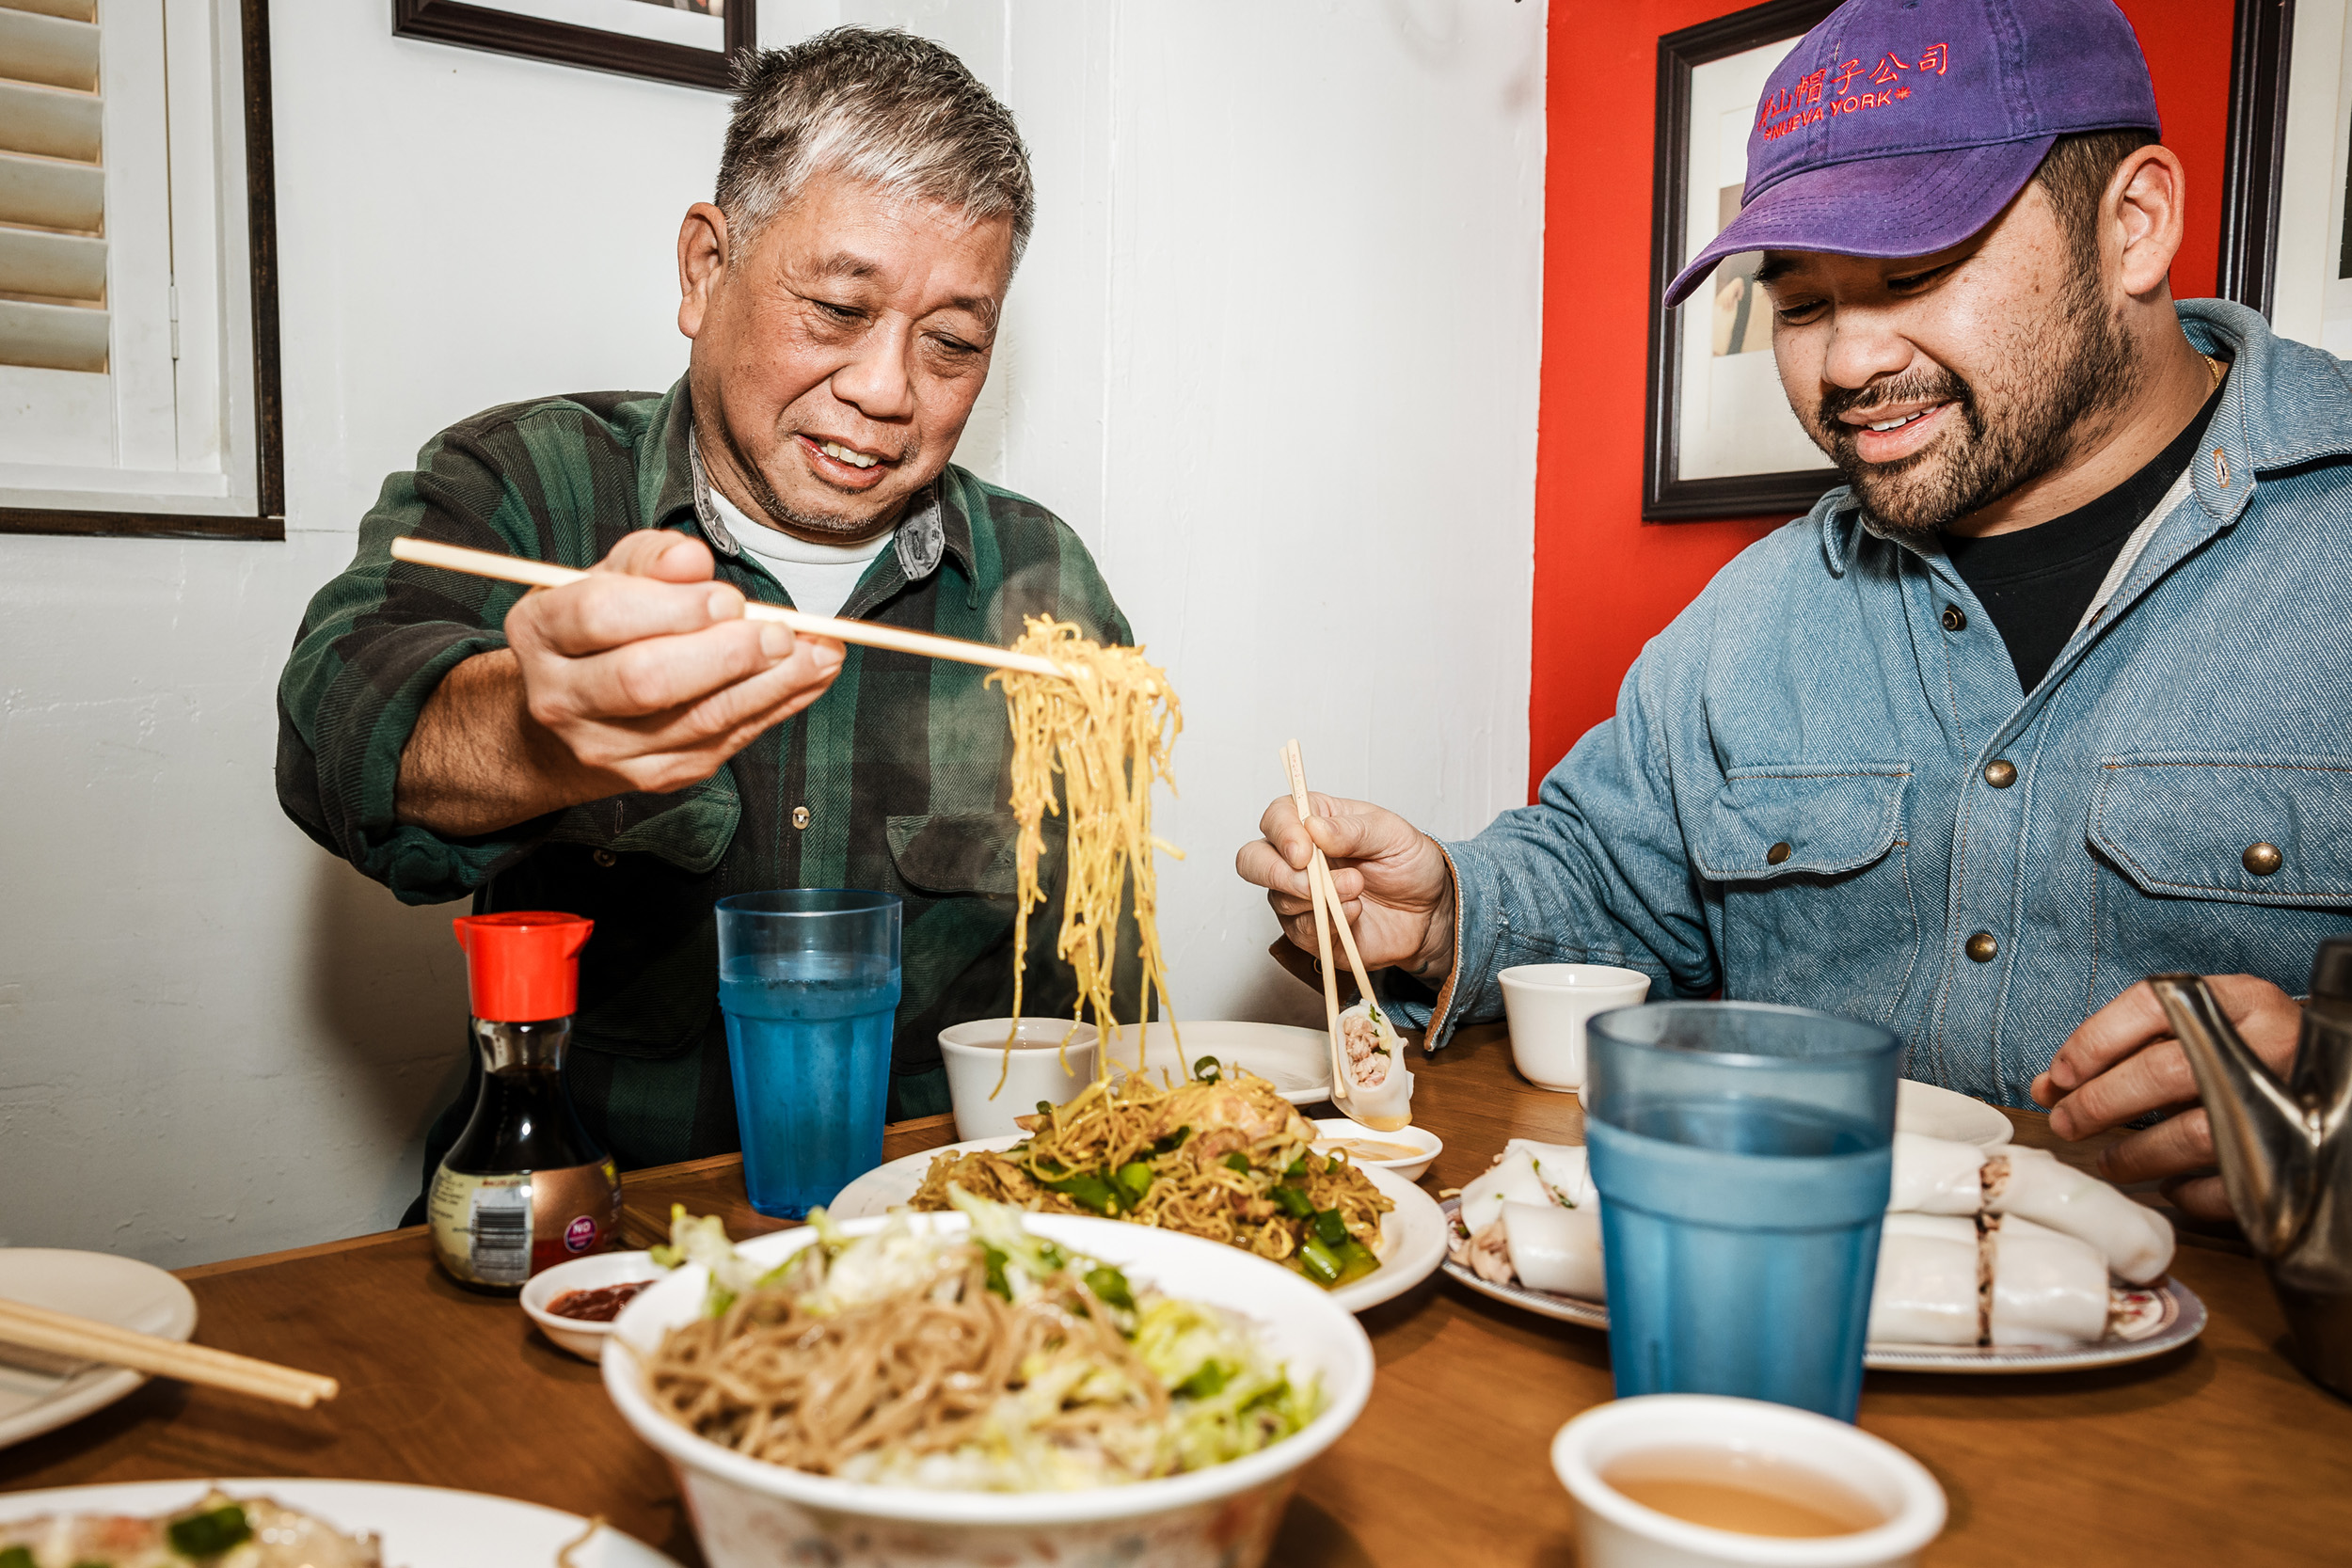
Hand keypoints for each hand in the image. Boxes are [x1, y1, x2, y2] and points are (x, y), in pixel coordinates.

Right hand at [507, 531, 842, 793]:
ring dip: (771, 686)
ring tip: (820, 653)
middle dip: (725, 655)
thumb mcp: (611, 575)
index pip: (600, 617)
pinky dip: (774, 709)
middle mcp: (561, 698)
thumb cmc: (600, 629)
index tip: (729, 598)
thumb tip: (692, 559)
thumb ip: (652, 559)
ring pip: (696, 720)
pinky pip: (723, 744)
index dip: (672, 608)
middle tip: (781, 632)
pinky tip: (807, 679)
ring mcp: (606, 747)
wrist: (576, 711)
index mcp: (540, 631)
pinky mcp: (652, 775)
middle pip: (645, 680)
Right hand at [1234, 793, 1454, 981]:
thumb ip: (1353, 829)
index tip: (1304, 851)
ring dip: (1317, 897)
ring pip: (1277, 898)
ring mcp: (1299, 897)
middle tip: (1313, 882)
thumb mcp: (1393, 834)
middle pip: (1252, 861)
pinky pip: (1301, 931)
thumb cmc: (1409, 864)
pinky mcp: (1311, 932)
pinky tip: (1354, 914)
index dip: (1282, 833)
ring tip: (1357, 891)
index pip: (1276, 817)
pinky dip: (1327, 923)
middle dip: (1277, 873)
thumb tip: (1313, 827)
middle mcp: (1298, 859)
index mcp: (1315, 822)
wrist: (1430, 911)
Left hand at [2032, 974, 2301, 1220]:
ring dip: (2137, 1154)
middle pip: (2166, 1072)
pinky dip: (2192, 1191)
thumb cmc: (2242, 1048)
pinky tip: (2169, 1184)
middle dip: (2103, 1102)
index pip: (2153, 1004)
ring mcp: (2288, 1096)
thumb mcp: (2194, 1027)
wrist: (2331, 1071)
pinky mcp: (2301, 1150)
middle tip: (2067, 1122)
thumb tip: (2049, 1088)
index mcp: (2239, 998)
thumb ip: (2122, 1049)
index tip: (2061, 1076)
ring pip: (2196, 1132)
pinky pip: (2234, 1182)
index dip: (2096, 1041)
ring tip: (2108, 1160)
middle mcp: (2268, 1041)